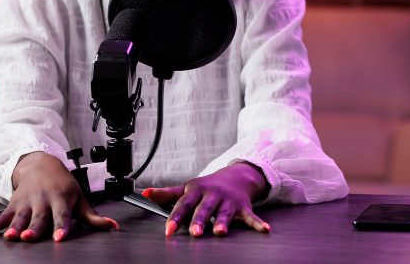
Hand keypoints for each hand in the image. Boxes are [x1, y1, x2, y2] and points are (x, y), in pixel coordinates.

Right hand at [0, 151, 117, 241]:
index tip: (60, 237)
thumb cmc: (63, 184)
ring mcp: (28, 202)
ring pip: (21, 216)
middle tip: (30, 238)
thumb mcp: (79, 197)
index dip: (61, 227)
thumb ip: (92, 216)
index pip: (62, 216)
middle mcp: (44, 200)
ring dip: (14, 227)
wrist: (41, 164)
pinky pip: (4, 215)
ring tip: (9, 237)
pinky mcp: (14, 203)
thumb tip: (112, 226)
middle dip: (34, 228)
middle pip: (39, 217)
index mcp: (61, 199)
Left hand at [144, 162, 269, 236]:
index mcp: (197, 191)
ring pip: (225, 213)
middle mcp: (213, 195)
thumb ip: (167, 194)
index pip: (184, 204)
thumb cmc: (208, 187)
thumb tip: (145, 194)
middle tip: (195, 233)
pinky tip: (264, 229)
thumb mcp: (188, 188)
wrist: (235, 176)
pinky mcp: (242, 206)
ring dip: (223, 222)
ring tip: (221, 232)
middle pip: (204, 209)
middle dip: (200, 221)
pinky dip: (258, 223)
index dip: (176, 217)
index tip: (169, 230)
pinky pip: (250, 216)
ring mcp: (228, 201)